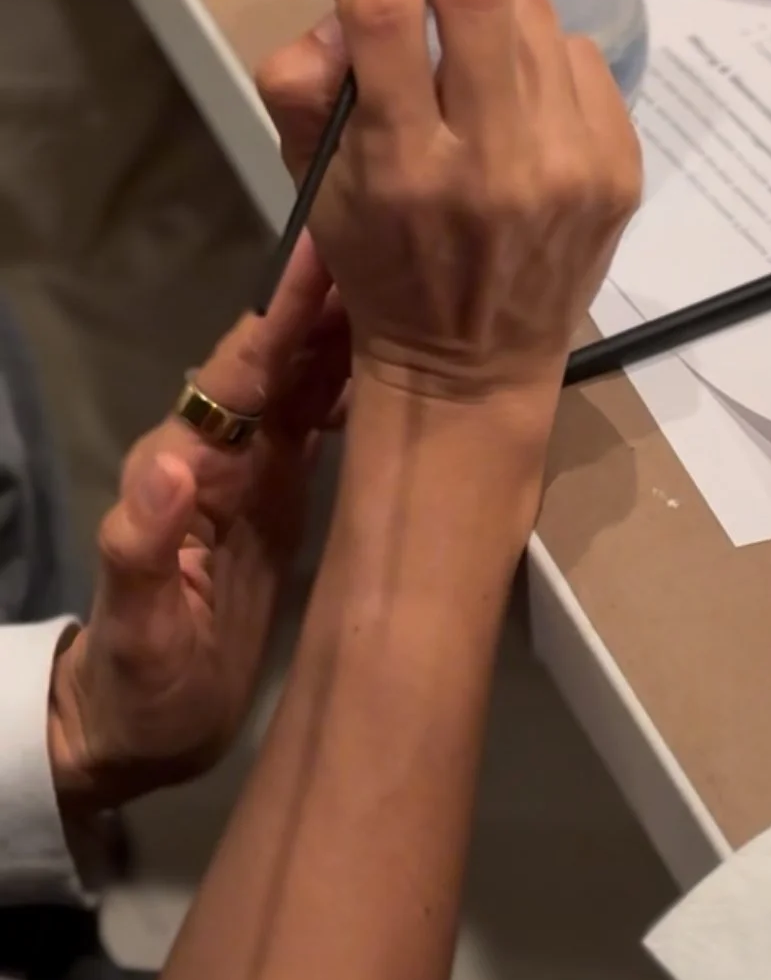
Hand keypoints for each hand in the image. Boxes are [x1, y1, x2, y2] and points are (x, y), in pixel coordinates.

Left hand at [48, 240, 350, 817]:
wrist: (139, 730)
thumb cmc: (139, 684)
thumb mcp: (139, 631)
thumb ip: (140, 549)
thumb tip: (168, 466)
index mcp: (185, 468)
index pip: (238, 374)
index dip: (283, 314)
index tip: (329, 254)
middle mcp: (218, 452)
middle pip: (279, 360)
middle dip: (333, 302)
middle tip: (407, 248)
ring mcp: (252, 470)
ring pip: (305, 380)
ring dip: (354, 334)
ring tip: (423, 293)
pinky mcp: (279, 495)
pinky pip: (320, 420)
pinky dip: (359, 384)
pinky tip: (407, 366)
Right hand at [258, 0, 640, 434]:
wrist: (472, 364)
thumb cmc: (382, 264)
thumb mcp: (314, 186)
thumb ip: (302, 85)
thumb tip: (345, 8)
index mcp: (402, 162)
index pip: (387, 9)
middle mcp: (492, 159)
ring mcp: (568, 163)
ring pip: (535, 13)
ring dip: (497, 15)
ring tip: (479, 64)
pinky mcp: (618, 168)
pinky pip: (583, 58)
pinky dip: (547, 63)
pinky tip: (526, 108)